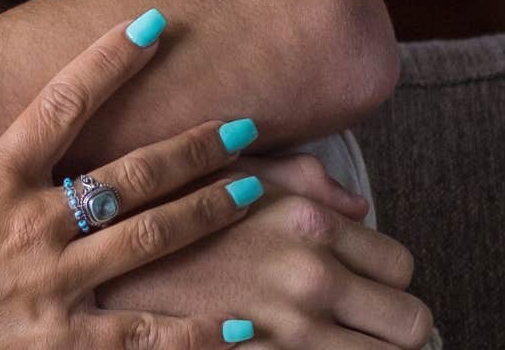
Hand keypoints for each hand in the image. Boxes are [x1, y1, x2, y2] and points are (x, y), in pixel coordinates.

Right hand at [0, 16, 258, 348]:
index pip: (64, 103)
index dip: (111, 59)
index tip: (153, 25)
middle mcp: (35, 226)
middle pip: (134, 174)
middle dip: (195, 144)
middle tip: (245, 122)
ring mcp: (56, 287)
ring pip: (152, 241)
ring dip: (208, 213)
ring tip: (256, 190)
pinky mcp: (62, 343)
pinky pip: (143, 336)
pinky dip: (195, 333)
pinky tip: (241, 325)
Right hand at [98, 184, 433, 348]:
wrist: (94, 268)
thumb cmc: (160, 211)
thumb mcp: (231, 172)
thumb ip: (304, 180)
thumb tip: (356, 204)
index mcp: (306, 224)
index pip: (400, 265)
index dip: (386, 277)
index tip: (364, 282)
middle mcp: (309, 279)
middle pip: (411, 322)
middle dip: (393, 325)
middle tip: (364, 323)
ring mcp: (289, 333)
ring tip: (338, 343)